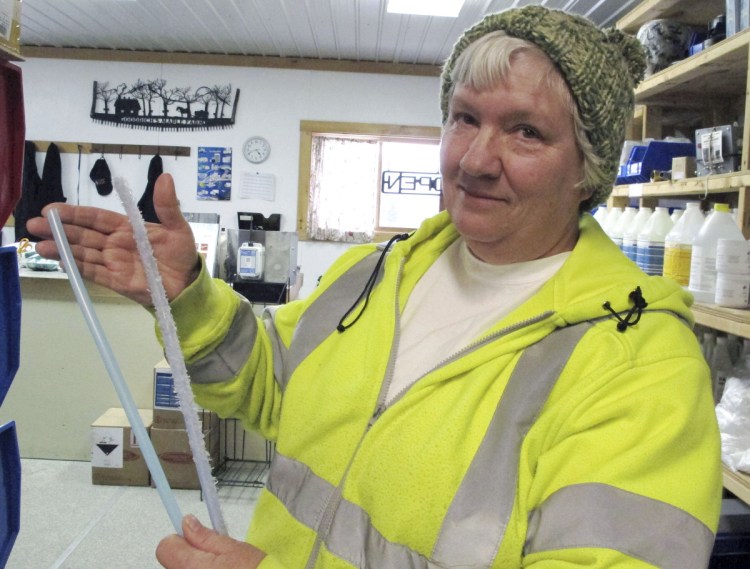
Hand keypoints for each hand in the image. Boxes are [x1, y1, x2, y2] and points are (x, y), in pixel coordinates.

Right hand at [26, 173, 199, 305]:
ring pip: (83, 254)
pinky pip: (93, 273)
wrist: (189, 284)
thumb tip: (165, 177)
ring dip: (62, 250)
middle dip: (59, 230)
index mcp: (126, 228)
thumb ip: (167, 206)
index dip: (75, 213)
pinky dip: (78, 268)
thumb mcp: (178, 228)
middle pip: (83, 235)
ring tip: (40, 246)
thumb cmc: (182, 253)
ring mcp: (113, 263)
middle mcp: (115, 244)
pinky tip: (60, 262)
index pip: (95, 218)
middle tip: (34, 225)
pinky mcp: (116, 281)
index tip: (52, 209)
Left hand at [156, 515, 265, 568]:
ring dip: (194, 566)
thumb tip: (186, 522)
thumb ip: (205, 536)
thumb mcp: (232, 547)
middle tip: (213, 555)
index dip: (179, 538)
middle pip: (172, 562)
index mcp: (191, 567)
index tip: (192, 536)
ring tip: (218, 567)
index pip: (165, 547)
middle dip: (189, 554)